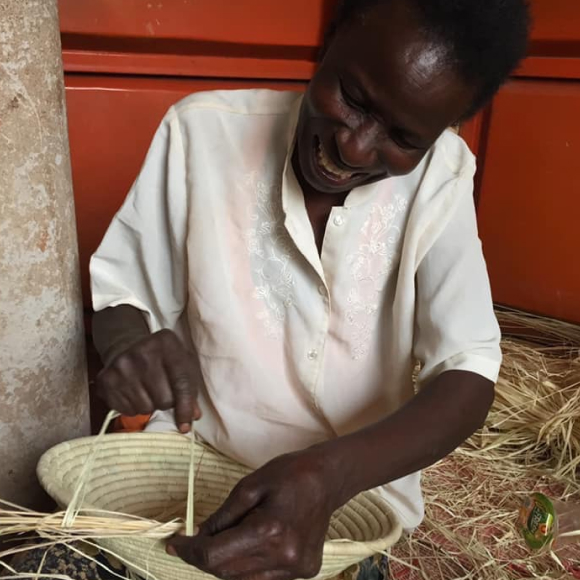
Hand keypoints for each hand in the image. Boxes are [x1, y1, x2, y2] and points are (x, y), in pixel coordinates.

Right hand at [95, 329, 200, 432]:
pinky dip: (134, 407)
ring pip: (145, 408)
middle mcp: (142, 351)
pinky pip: (127, 411)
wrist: (127, 348)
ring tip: (147, 390)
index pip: (181, 382)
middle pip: (164, 399)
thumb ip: (190, 388)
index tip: (185, 426)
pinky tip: (133, 392)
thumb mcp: (182, 364)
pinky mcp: (106, 380)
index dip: (185, 407)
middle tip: (162, 392)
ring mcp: (121, 366)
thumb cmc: (162, 359)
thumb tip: (192, 416)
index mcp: (166, 342)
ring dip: (150, 405)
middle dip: (167, 403)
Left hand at [167, 449, 338, 579]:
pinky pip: (263, 578)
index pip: (215, 555)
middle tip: (192, 541)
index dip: (189, 551)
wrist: (328, 479)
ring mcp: (296, 569)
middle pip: (226, 572)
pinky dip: (247, 566)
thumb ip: (223, 515)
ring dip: (224, 564)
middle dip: (203, 558)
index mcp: (268, 531)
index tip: (174, 542)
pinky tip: (247, 545)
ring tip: (221, 541)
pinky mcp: (304, 572)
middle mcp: (283, 557)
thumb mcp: (250, 485)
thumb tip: (199, 537)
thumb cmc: (289, 474)